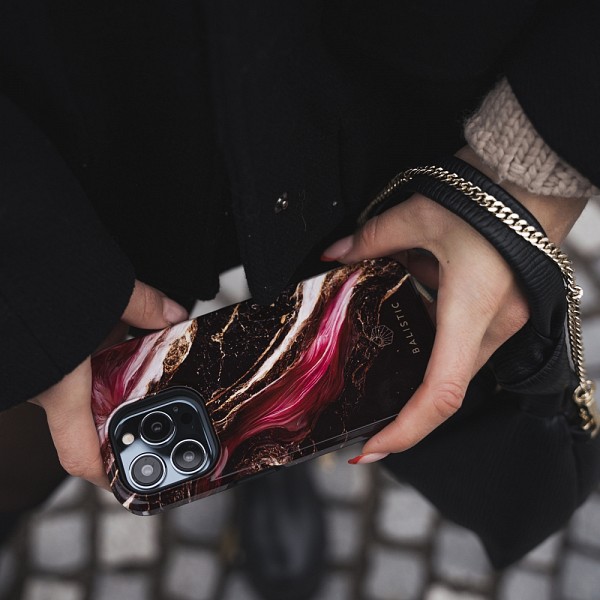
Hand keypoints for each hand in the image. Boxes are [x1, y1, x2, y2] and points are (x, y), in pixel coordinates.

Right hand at [30, 280, 188, 488]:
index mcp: (62, 389)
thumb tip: (175, 315)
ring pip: (77, 389)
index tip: (130, 484)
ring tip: (135, 357)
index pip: (80, 454)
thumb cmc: (32, 281)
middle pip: (88, 419)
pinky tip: (104, 332)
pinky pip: (63, 368)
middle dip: (122, 413)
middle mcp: (45, 388)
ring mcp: (36, 374)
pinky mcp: (30, 357)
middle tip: (155, 403)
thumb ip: (144, 306)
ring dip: (105, 379)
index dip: (106, 477)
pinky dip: (87, 359)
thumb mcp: (104, 293)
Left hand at [324, 147, 586, 462]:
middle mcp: (494, 328)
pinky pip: (466, 348)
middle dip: (404, 412)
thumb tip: (332, 255)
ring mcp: (505, 324)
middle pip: (445, 390)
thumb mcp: (419, 215)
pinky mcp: (505, 315)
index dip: (406, 430)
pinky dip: (434, 348)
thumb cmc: (485, 197)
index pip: (441, 392)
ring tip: (379, 371)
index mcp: (471, 310)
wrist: (534, 182)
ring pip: (455, 369)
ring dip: (418, 373)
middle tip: (363, 422)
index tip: (370, 449)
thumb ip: (370, 239)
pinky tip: (410, 325)